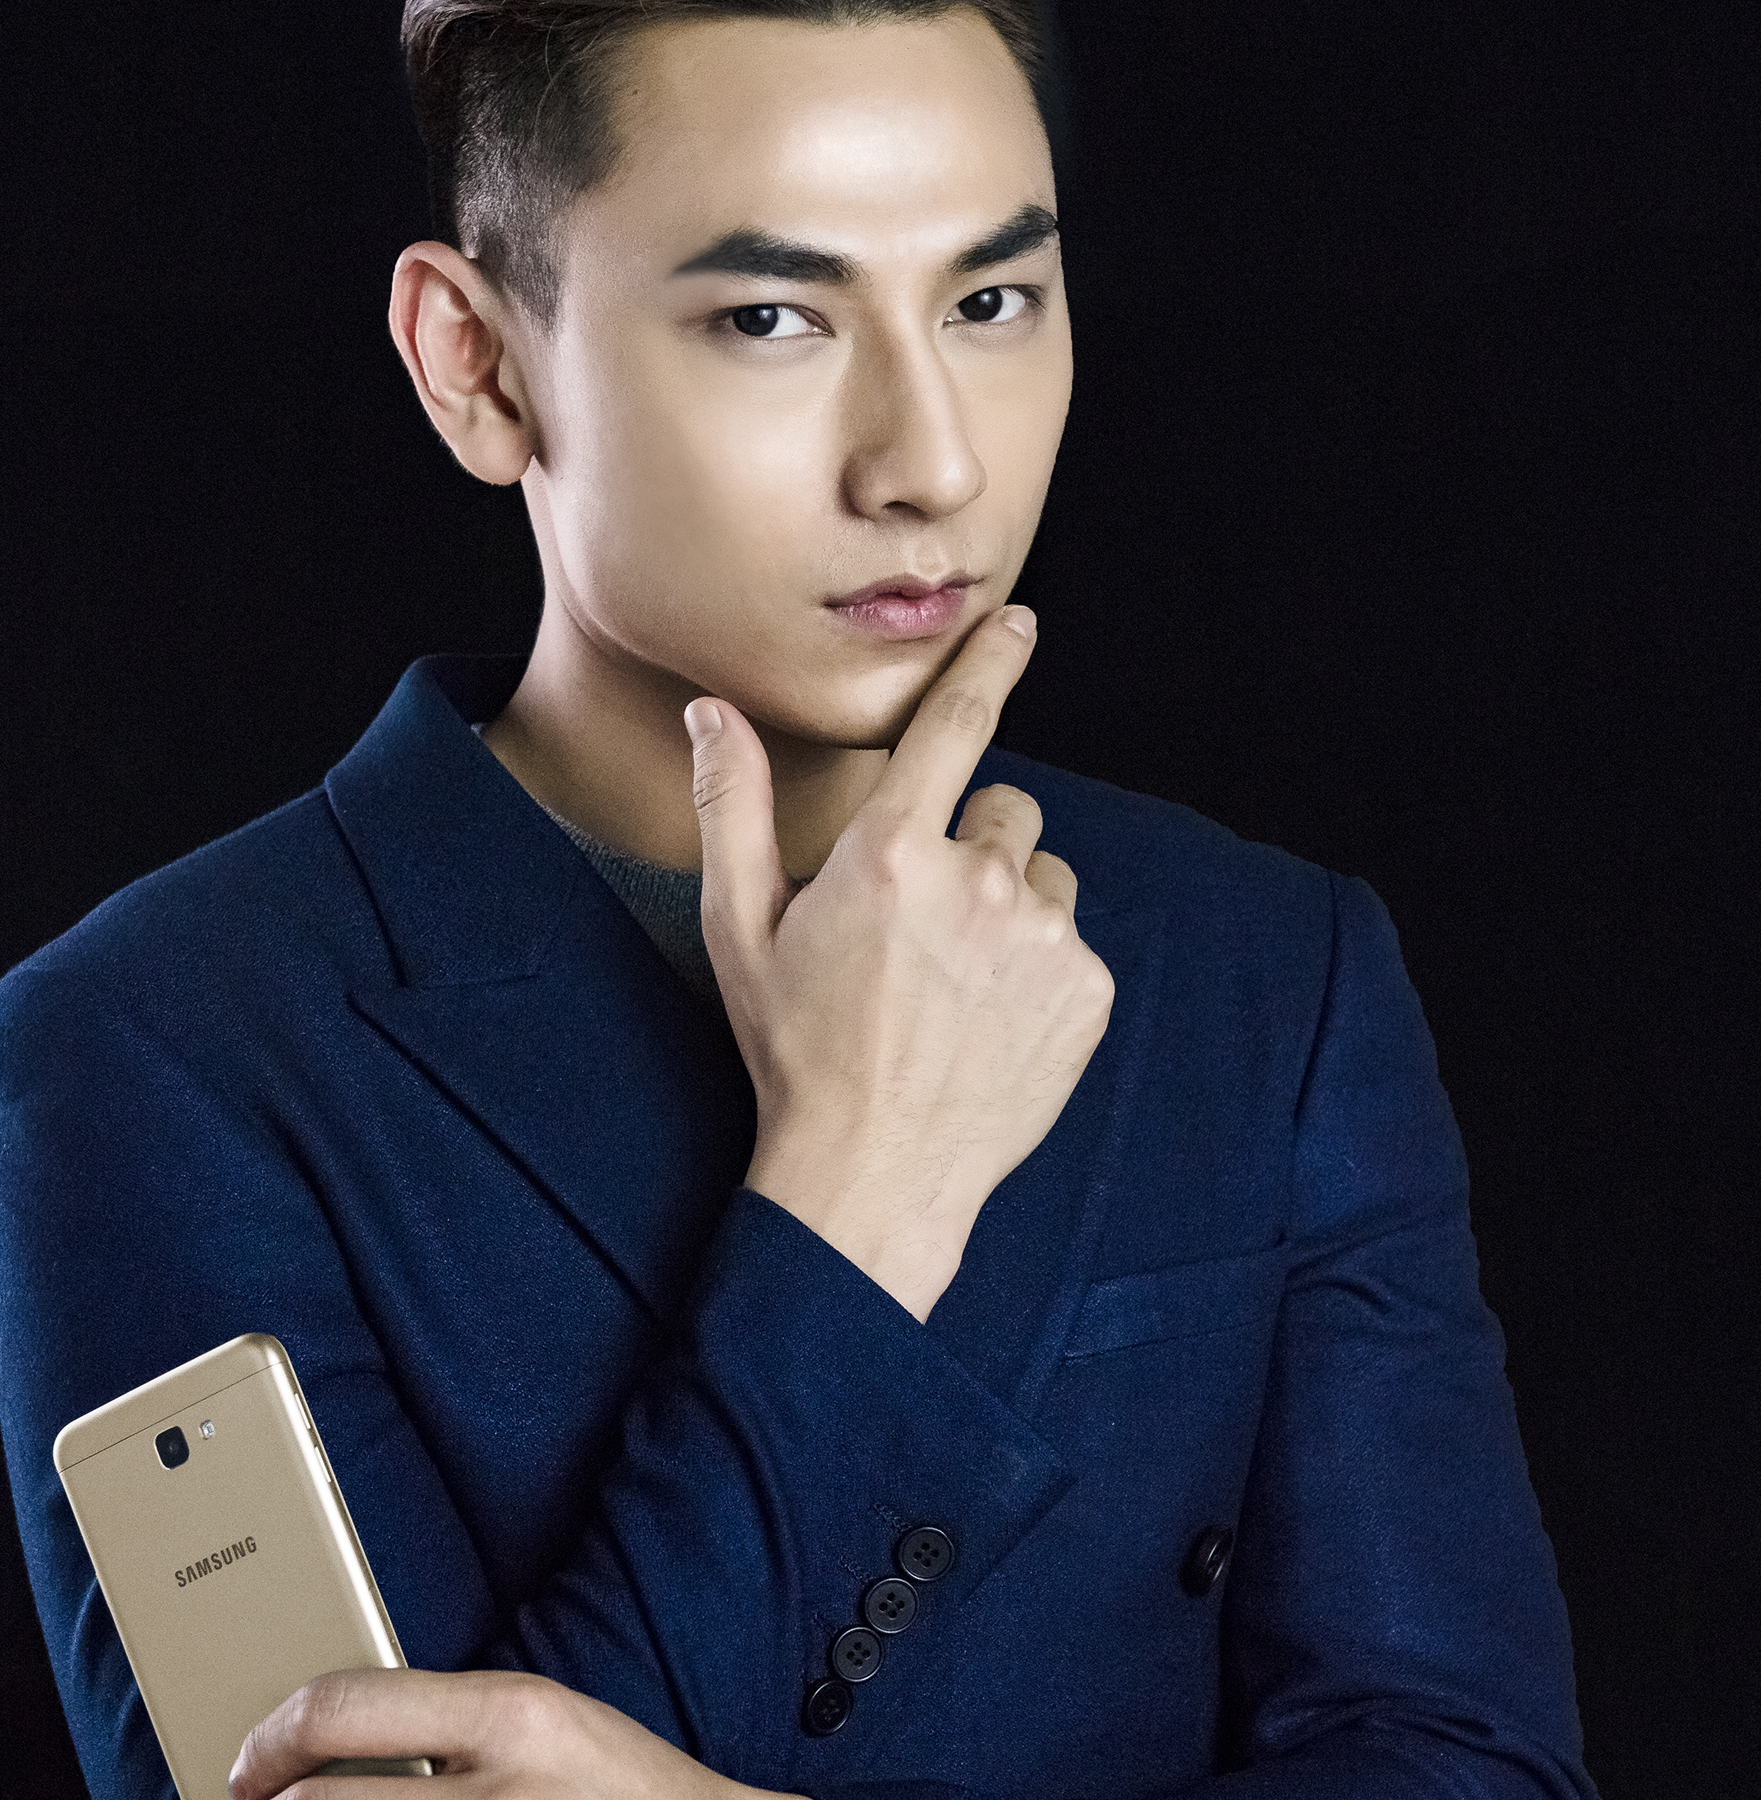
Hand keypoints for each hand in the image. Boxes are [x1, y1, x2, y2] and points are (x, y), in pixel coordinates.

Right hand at [688, 604, 1114, 1318]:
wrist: (871, 1174)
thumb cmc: (795, 1050)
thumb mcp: (740, 928)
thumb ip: (733, 807)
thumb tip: (712, 712)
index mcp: (890, 854)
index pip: (956, 726)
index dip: (990, 663)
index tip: (1018, 625)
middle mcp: (977, 882)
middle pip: (1004, 811)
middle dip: (969, 847)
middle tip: (918, 930)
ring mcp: (1041, 937)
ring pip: (1041, 878)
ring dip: (1007, 908)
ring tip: (952, 983)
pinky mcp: (1086, 990)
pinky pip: (1071, 943)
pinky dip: (1038, 969)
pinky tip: (987, 1020)